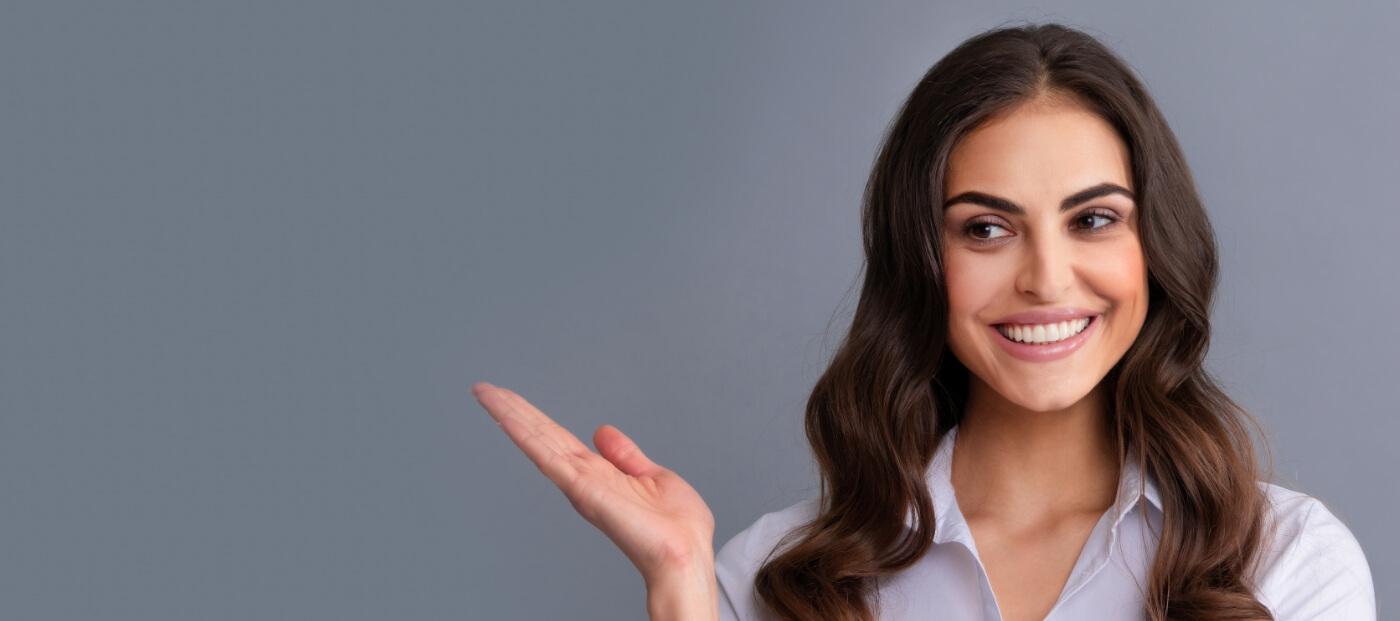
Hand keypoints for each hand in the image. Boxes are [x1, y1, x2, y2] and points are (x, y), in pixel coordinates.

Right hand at [472, 382, 717, 618]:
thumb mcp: (652, 476)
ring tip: (485, 394)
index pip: (557, 438)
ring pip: (537, 441)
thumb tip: (603, 432)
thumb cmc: (677, 529)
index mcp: (598, 473)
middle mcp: (582, 478)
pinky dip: (527, 438)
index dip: (534, 417)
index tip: (512, 398)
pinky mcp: (583, 489)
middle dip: (512, 410)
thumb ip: (625, 455)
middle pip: (540, 435)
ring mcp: (579, 483)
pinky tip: (508, 420)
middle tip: (484, 388)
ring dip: (509, 416)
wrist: (685, 555)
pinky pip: (549, 458)